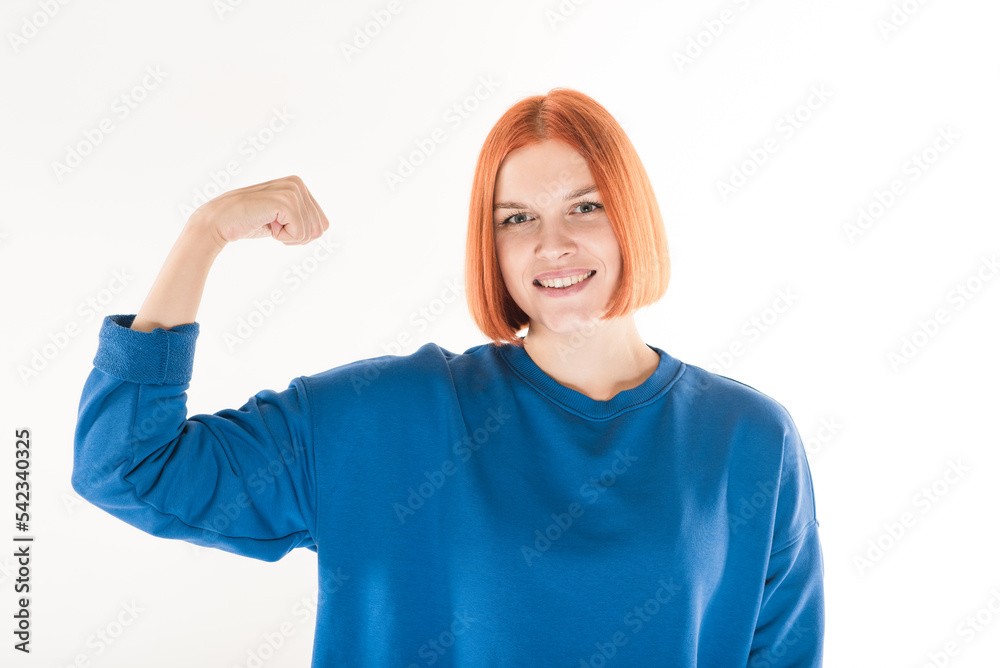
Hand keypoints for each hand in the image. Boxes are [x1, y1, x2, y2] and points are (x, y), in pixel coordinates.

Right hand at [186, 175, 328, 248]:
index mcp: (298, 185)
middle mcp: (297, 183)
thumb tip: (323, 227)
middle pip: (319, 228)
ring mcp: (292, 191)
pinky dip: (283, 238)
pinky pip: (300, 234)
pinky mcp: (286, 202)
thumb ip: (301, 217)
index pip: (322, 223)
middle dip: (297, 236)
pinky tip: (266, 224)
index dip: (301, 235)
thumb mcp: (281, 218)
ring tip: (268, 222)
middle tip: (272, 226)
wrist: (220, 222)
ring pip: (310, 232)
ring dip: (288, 237)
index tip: (278, 225)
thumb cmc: (249, 222)